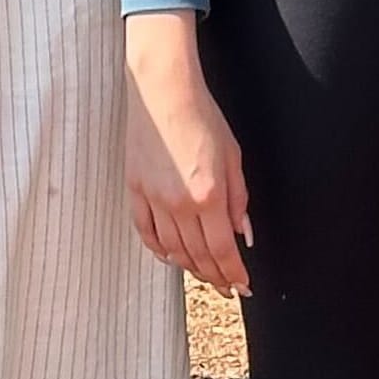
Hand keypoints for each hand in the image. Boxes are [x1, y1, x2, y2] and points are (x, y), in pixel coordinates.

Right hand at [123, 12, 252, 294]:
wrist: (163, 91)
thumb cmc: (202, 116)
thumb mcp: (233, 157)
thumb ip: (239, 200)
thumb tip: (244, 234)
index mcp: (209, 195)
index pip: (223, 251)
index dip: (234, 274)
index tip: (243, 286)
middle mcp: (179, 204)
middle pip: (198, 256)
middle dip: (215, 277)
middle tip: (226, 287)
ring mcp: (153, 198)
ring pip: (171, 250)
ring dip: (189, 267)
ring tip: (203, 274)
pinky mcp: (135, 189)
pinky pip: (145, 231)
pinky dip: (158, 249)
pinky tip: (169, 256)